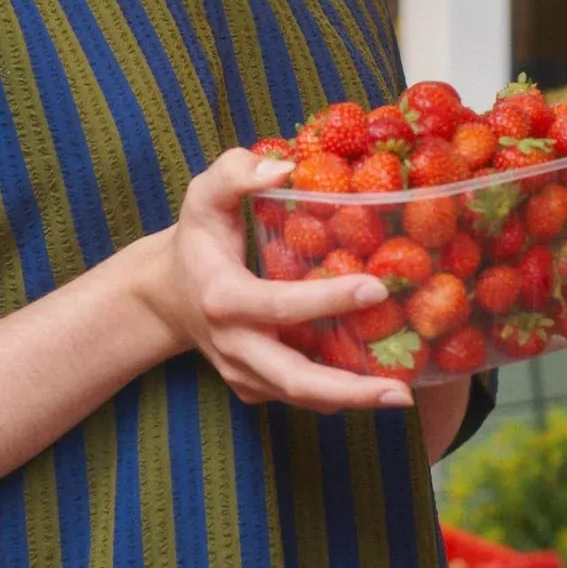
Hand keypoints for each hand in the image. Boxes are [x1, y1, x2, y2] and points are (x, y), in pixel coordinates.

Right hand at [150, 148, 415, 411]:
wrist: (164, 296)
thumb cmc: (195, 238)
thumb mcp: (203, 195)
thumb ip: (236, 172)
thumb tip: (287, 167)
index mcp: (223, 298)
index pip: (280, 305)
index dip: (329, 299)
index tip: (377, 288)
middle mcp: (233, 345)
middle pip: (294, 379)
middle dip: (349, 390)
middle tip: (402, 392)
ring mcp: (241, 373)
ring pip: (300, 397)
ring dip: (351, 400)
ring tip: (401, 394)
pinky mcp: (252, 387)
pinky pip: (297, 396)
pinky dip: (335, 395)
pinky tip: (374, 382)